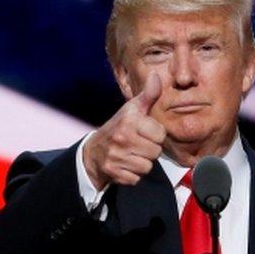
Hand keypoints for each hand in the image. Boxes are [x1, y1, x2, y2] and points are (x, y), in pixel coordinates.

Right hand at [83, 72, 165, 188]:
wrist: (94, 151)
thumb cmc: (119, 128)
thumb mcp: (132, 109)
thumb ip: (148, 95)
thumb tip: (156, 75)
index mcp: (129, 121)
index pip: (161, 134)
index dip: (155, 135)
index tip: (144, 132)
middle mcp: (122, 137)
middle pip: (156, 152)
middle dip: (150, 150)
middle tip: (137, 145)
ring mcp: (116, 156)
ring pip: (148, 166)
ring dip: (142, 163)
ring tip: (131, 154)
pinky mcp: (113, 172)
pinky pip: (137, 178)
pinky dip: (132, 175)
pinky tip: (125, 165)